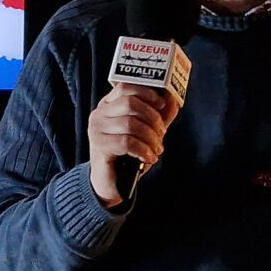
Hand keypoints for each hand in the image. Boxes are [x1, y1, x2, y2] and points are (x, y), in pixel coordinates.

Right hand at [88, 83, 180, 207]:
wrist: (113, 183)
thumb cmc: (128, 155)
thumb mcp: (147, 132)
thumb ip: (159, 115)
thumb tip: (173, 99)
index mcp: (109, 105)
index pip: (126, 87)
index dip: (147, 92)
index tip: (162, 104)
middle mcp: (99, 114)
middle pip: (130, 103)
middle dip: (152, 118)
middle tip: (161, 133)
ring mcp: (97, 130)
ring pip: (130, 124)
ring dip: (150, 138)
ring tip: (156, 149)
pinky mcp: (99, 146)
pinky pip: (127, 142)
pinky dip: (143, 150)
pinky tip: (149, 157)